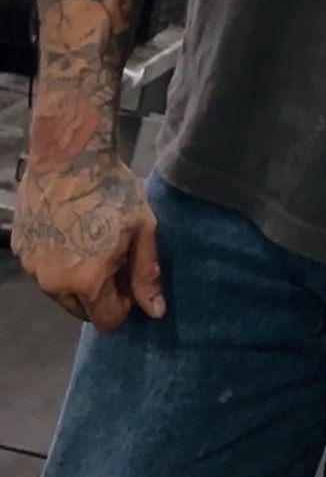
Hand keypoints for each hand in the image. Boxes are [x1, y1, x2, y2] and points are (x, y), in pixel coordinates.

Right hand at [13, 151, 164, 332]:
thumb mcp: (142, 230)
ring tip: (88, 240)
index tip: (127, 278)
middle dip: (99, 293)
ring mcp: (32, 266)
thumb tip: (154, 312)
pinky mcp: (20, 248)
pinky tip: (67, 230)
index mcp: (87, 282)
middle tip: (111, 257)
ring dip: (75, 278)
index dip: (123, 305)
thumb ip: (146, 275)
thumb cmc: (111, 190)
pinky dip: (56, 260)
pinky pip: (42, 268)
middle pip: (81, 309)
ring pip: (59, 290)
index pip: (107, 321)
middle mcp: (54, 283)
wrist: (69, 155)